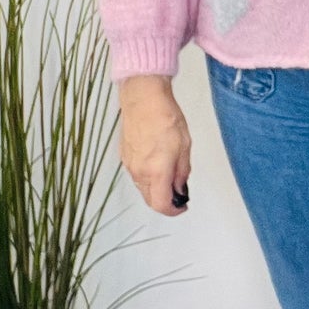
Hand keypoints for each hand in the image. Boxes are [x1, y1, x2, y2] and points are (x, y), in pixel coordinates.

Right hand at [118, 76, 191, 214]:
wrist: (143, 98)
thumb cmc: (165, 117)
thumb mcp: (184, 146)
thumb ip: (182, 172)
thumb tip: (180, 187)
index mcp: (156, 171)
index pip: (161, 204)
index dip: (173, 210)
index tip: (182, 206)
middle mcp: (139, 172)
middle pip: (150, 199)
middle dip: (165, 201)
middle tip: (178, 193)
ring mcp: (129, 164)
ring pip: (142, 187)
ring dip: (155, 188)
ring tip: (170, 174)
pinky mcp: (124, 156)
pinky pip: (136, 174)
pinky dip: (147, 177)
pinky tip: (157, 164)